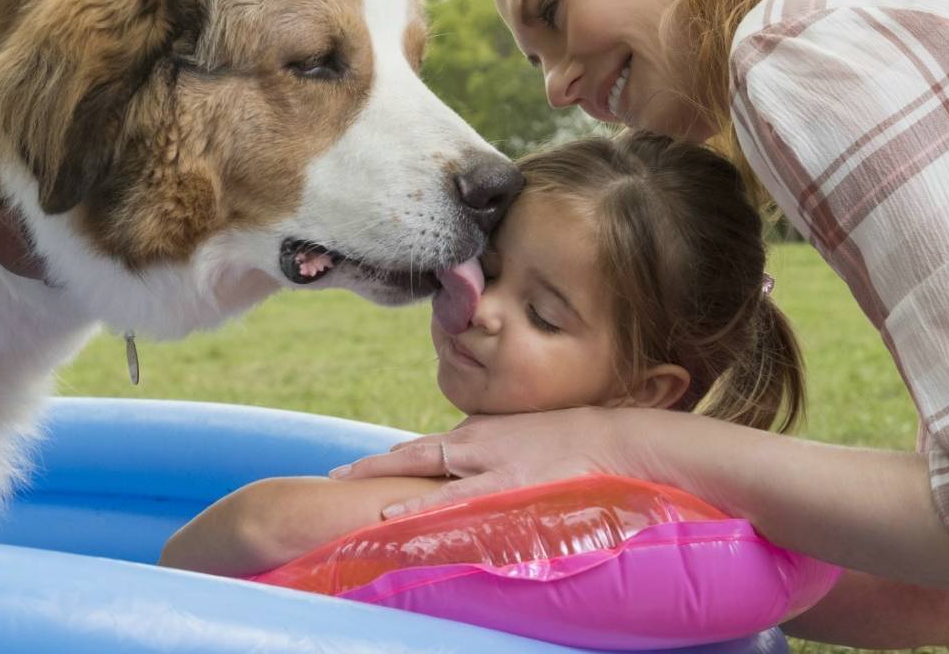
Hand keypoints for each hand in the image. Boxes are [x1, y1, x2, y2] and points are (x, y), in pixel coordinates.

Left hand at [329, 407, 644, 518]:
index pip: (428, 445)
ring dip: (382, 477)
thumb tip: (481, 474)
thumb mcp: (527, 443)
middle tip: (334, 474)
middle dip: (372, 463)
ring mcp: (488, 459)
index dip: (395, 457)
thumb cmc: (575, 443)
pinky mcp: (506, 482)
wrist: (613, 437)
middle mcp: (476, 439)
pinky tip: (393, 517)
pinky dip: (421, 507)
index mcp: (482, 431)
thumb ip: (500, 456)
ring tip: (343, 485)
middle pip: (412, 451)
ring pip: (423, 466)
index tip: (364, 468)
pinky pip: (454, 499)